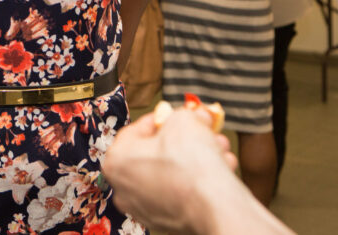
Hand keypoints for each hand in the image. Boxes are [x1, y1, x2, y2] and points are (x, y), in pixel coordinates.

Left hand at [103, 106, 237, 232]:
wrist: (214, 206)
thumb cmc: (191, 161)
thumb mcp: (185, 120)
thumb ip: (184, 114)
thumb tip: (193, 116)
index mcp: (117, 160)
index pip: (137, 129)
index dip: (162, 118)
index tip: (178, 114)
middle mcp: (124, 188)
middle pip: (157, 152)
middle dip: (185, 139)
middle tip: (203, 131)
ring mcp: (144, 208)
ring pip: (172, 173)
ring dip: (196, 158)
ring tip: (218, 149)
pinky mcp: (166, 222)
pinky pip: (181, 193)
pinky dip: (198, 181)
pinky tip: (219, 170)